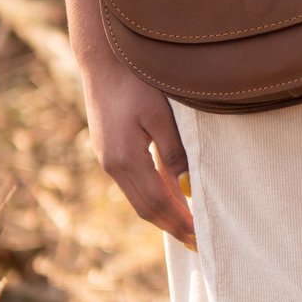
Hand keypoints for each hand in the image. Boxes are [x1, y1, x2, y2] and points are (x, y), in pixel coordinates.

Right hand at [80, 54, 196, 246]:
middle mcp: (111, 164)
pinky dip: (153, 195)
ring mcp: (107, 157)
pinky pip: (133, 182)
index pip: (157, 204)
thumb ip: (173, 153)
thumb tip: (187, 188)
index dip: (178, 223)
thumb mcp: (160, 116)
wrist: (102, 58)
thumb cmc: (135, 81)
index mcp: (124, 160)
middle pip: (145, 207)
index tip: (200, 239)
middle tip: (196, 242)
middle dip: (171, 226)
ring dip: (162, 213)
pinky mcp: (108, 148)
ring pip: (137, 196)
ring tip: (186, 225)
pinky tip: (169, 195)